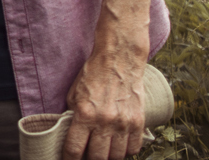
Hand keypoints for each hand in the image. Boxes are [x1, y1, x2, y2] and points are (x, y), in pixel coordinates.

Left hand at [62, 42, 148, 158]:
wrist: (119, 59)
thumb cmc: (94, 75)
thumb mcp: (74, 94)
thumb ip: (72, 115)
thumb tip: (71, 134)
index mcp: (85, 113)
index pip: (74, 149)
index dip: (69, 159)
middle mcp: (105, 121)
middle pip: (97, 158)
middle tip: (88, 156)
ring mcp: (123, 123)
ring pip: (116, 157)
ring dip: (108, 157)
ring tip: (103, 152)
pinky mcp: (138, 122)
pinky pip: (133, 149)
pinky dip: (126, 152)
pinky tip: (119, 146)